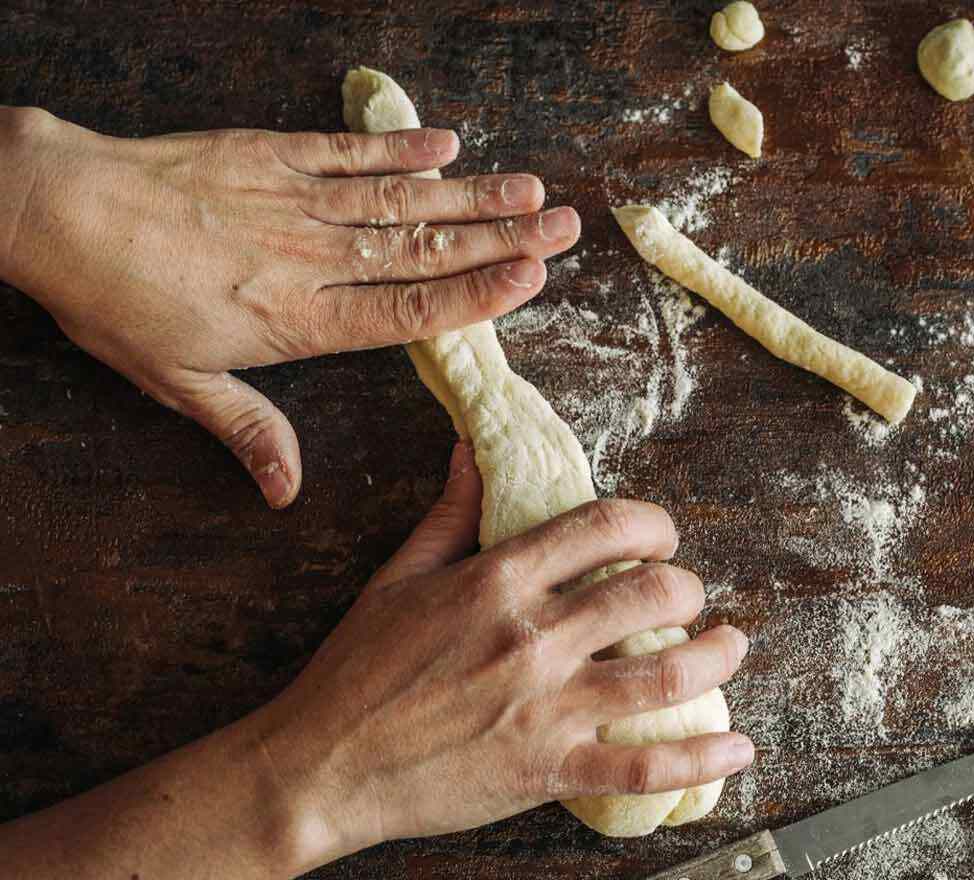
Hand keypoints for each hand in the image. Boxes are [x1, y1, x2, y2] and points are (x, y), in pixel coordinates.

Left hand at [0, 107, 579, 507]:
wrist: (56, 209)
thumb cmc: (115, 300)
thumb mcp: (178, 382)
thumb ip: (248, 430)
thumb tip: (287, 493)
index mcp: (298, 317)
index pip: (409, 309)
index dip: (477, 294)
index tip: (533, 280)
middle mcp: (312, 255)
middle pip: (425, 249)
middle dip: (502, 239)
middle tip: (564, 226)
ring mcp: (296, 198)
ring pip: (402, 199)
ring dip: (472, 194)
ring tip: (531, 189)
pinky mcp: (271, 153)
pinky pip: (349, 150)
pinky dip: (399, 146)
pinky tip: (445, 142)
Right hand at [251, 442, 752, 863]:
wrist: (321, 766)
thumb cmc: (356, 672)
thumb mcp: (397, 576)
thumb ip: (450, 513)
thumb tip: (475, 450)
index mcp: (497, 581)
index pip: (602, 528)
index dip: (651, 524)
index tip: (662, 535)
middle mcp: (531, 638)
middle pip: (649, 594)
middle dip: (687, 587)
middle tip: (689, 594)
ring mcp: (544, 707)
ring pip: (663, 673)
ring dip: (716, 655)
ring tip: (732, 646)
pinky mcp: (548, 770)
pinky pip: (643, 767)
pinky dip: (700, 757)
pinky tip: (737, 745)